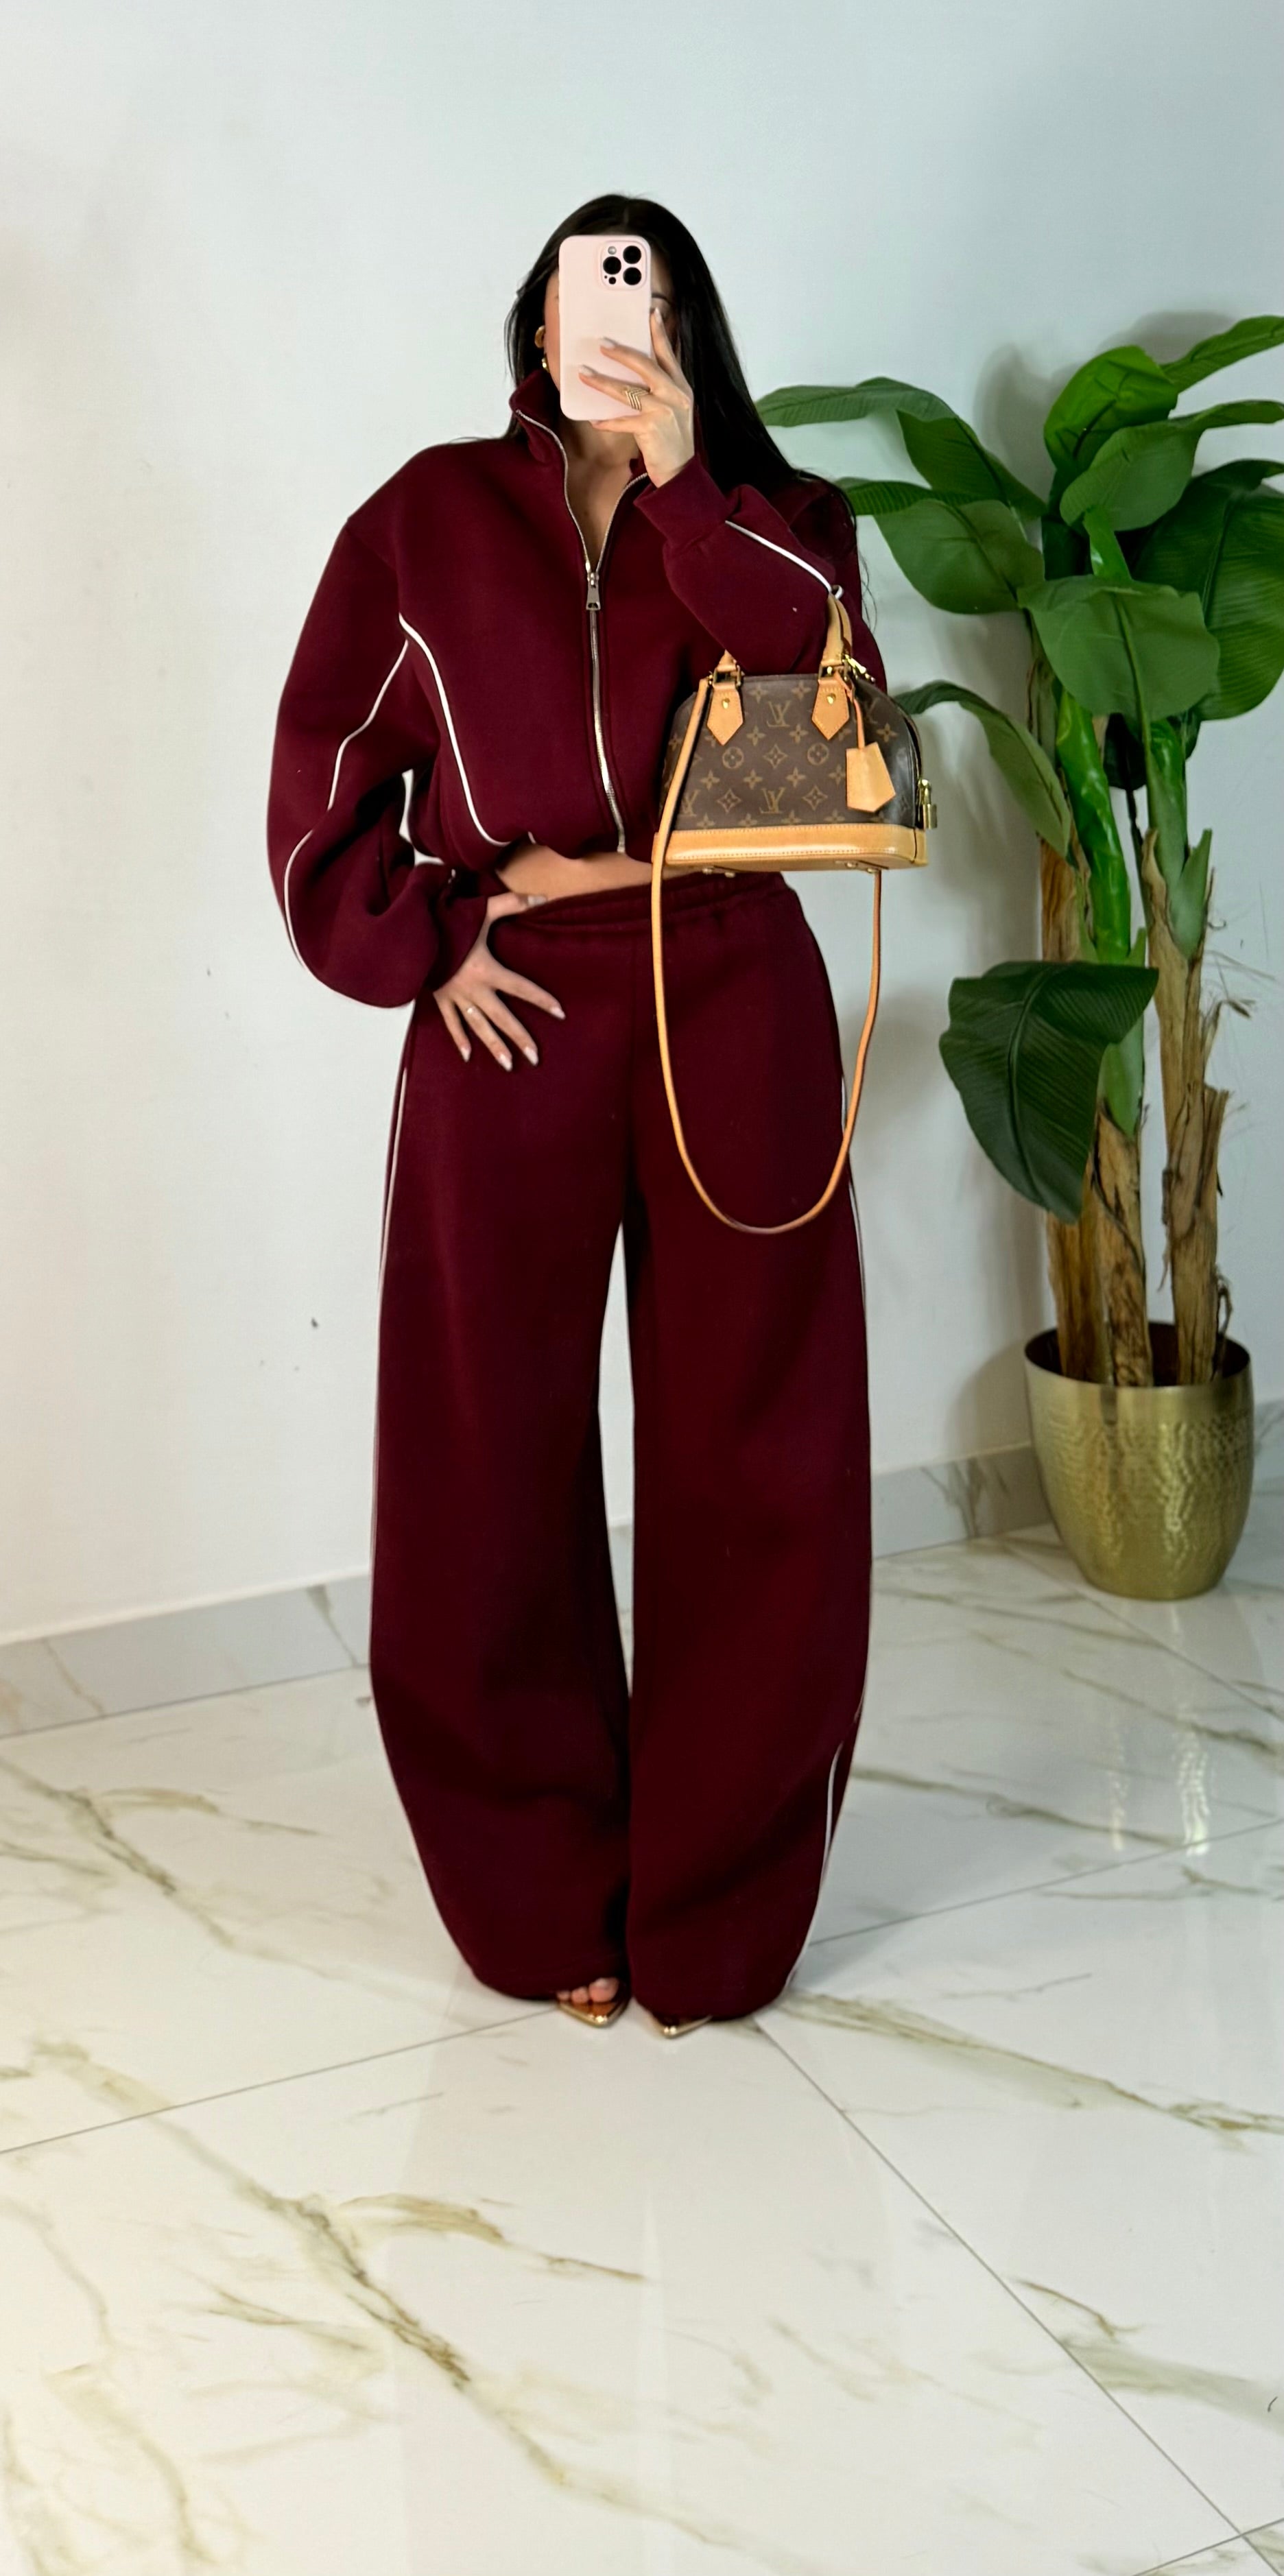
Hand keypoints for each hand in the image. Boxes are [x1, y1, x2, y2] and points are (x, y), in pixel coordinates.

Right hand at [433, 892, 564, 1069]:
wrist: (411, 934)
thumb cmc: (448, 921)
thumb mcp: (481, 910)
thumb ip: (512, 903)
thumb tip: (543, 897)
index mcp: (487, 970)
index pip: (522, 988)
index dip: (542, 999)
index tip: (560, 1013)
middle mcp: (474, 989)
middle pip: (503, 1017)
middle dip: (520, 1037)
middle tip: (535, 1056)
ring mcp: (456, 997)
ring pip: (479, 1027)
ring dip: (494, 1046)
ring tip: (509, 1065)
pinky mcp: (440, 999)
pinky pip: (451, 1023)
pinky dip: (459, 1039)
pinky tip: (468, 1056)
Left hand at [579, 306, 695, 487]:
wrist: (680, 474)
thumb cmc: (672, 441)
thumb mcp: (674, 410)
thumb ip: (660, 391)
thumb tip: (632, 375)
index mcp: (681, 387)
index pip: (669, 354)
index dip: (659, 332)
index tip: (651, 312)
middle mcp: (675, 396)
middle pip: (645, 365)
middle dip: (621, 352)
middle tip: (602, 343)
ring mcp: (664, 412)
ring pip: (628, 391)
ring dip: (603, 382)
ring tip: (585, 375)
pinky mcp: (651, 430)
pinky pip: (623, 421)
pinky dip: (607, 421)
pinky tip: (595, 419)